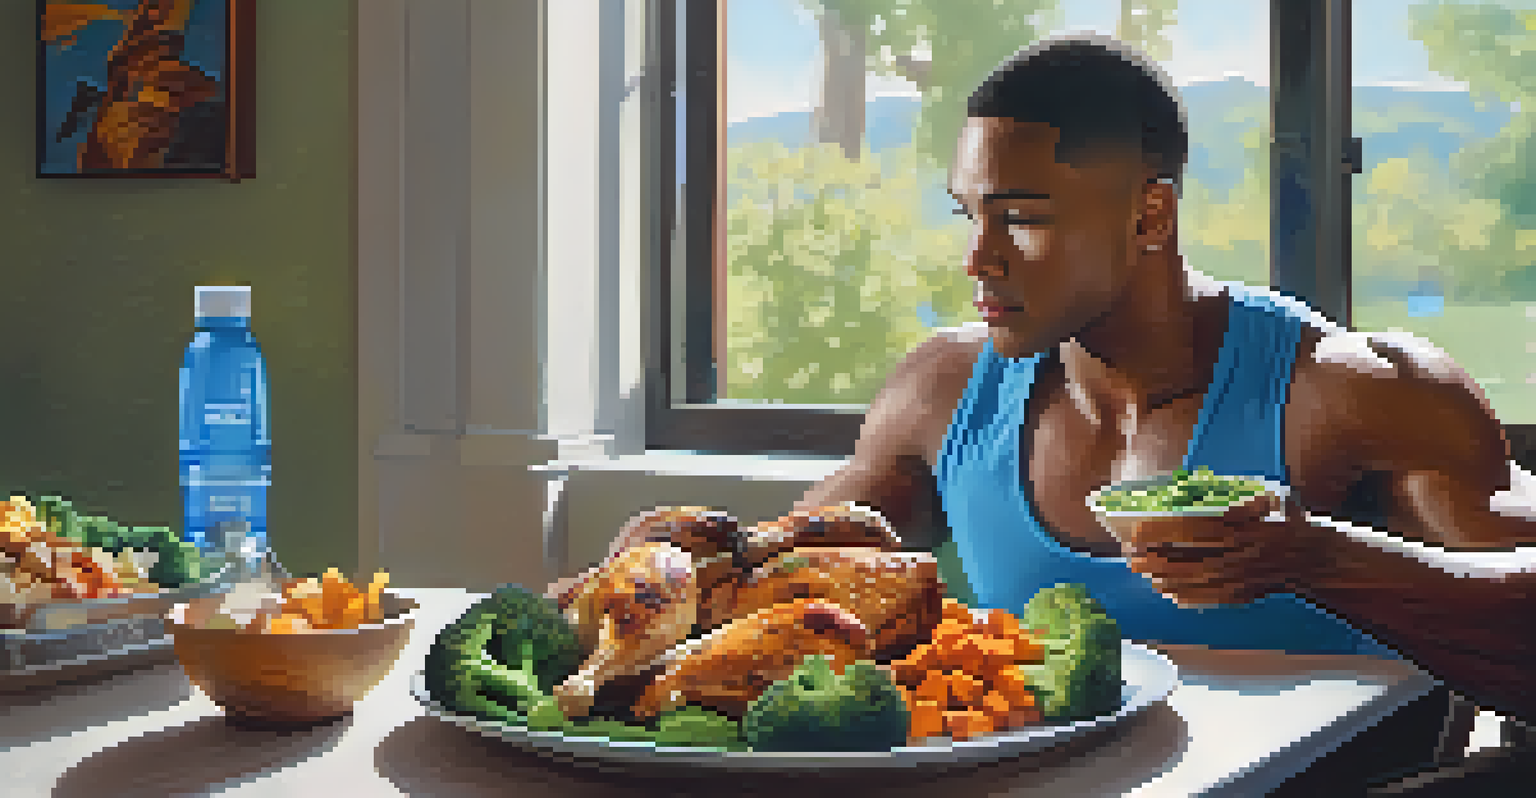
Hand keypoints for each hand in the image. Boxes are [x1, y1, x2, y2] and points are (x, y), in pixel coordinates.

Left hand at [1124, 493, 1330, 606]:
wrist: (1317, 558)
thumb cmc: (1288, 521)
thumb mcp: (1272, 500)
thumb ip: (1243, 500)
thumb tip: (1208, 498)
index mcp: (1250, 528)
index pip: (1197, 529)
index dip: (1164, 530)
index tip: (1138, 528)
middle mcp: (1245, 556)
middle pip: (1190, 560)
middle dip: (1156, 558)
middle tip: (1129, 554)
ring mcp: (1244, 579)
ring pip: (1195, 582)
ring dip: (1164, 577)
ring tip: (1140, 570)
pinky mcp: (1245, 595)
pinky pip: (1209, 599)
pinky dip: (1185, 596)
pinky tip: (1165, 590)